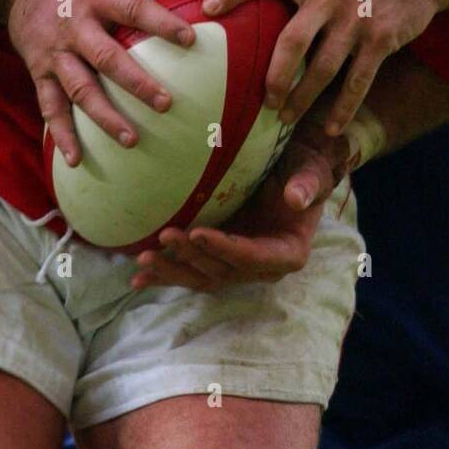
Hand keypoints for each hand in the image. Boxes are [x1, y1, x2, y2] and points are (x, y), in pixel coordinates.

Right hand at [2, 0, 196, 164]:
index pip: (134, 10)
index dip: (162, 24)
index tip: (192, 40)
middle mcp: (74, 26)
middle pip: (106, 58)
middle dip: (136, 83)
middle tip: (167, 103)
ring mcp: (54, 52)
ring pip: (80, 89)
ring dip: (104, 116)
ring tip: (132, 140)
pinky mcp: (39, 69)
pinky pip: (49, 105)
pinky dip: (61, 133)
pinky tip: (77, 160)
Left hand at [129, 116, 352, 292]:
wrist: (294, 172)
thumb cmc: (304, 169)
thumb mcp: (311, 172)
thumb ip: (307, 185)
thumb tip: (295, 198)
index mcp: (288, 252)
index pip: (254, 258)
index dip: (226, 249)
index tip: (199, 232)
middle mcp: (262, 267)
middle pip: (223, 271)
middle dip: (192, 256)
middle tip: (165, 236)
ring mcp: (238, 266)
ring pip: (202, 276)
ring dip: (173, 271)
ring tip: (144, 260)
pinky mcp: (219, 259)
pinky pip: (191, 271)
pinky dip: (166, 275)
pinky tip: (138, 279)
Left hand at [200, 0, 448, 135]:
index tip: (208, 8)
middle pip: (293, 42)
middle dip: (275, 76)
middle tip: (263, 102)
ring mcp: (356, 20)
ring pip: (323, 69)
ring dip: (304, 98)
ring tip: (286, 118)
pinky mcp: (381, 39)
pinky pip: (358, 80)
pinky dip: (344, 107)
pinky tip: (332, 127)